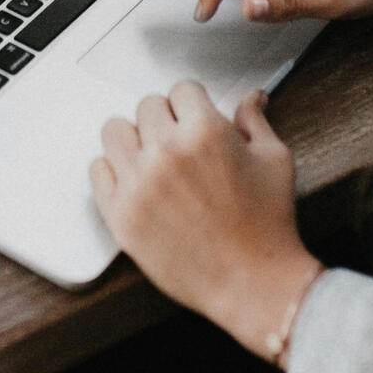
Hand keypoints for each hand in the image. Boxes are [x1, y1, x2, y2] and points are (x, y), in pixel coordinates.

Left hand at [90, 81, 322, 362]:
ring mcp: (138, 184)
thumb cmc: (268, 225)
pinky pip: (98, 170)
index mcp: (205, 132)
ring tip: (152, 158)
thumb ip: (254, 121)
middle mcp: (166, 152)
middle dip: (166, 119)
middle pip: (147, 106)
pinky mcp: (120, 215)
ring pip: (114, 131)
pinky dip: (114, 171)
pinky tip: (136, 181)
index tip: (196, 118)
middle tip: (180, 143)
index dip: (193, 104)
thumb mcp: (274, 160)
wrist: (253, 284)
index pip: (182, 89)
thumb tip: (252, 97)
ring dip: (134, 139)